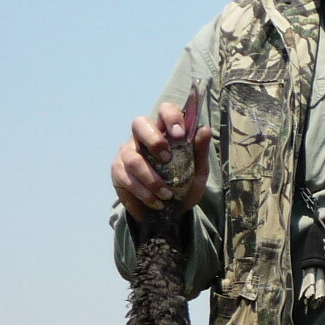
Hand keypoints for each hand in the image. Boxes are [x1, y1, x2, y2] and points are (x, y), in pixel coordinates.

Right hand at [113, 101, 214, 220]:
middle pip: (139, 123)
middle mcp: (142, 138)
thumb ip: (200, 152)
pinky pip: (128, 179)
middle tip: (167, 160)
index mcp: (164, 132)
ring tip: (167, 195)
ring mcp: (127, 153)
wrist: (169, 213)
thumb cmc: (183, 186)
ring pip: (133, 158)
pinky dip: (145, 193)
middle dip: (154, 140)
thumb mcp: (197, 172)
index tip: (180, 135)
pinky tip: (156, 202)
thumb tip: (205, 130)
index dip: (171, 117)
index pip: (164, 111)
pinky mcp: (118, 172)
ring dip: (152, 179)